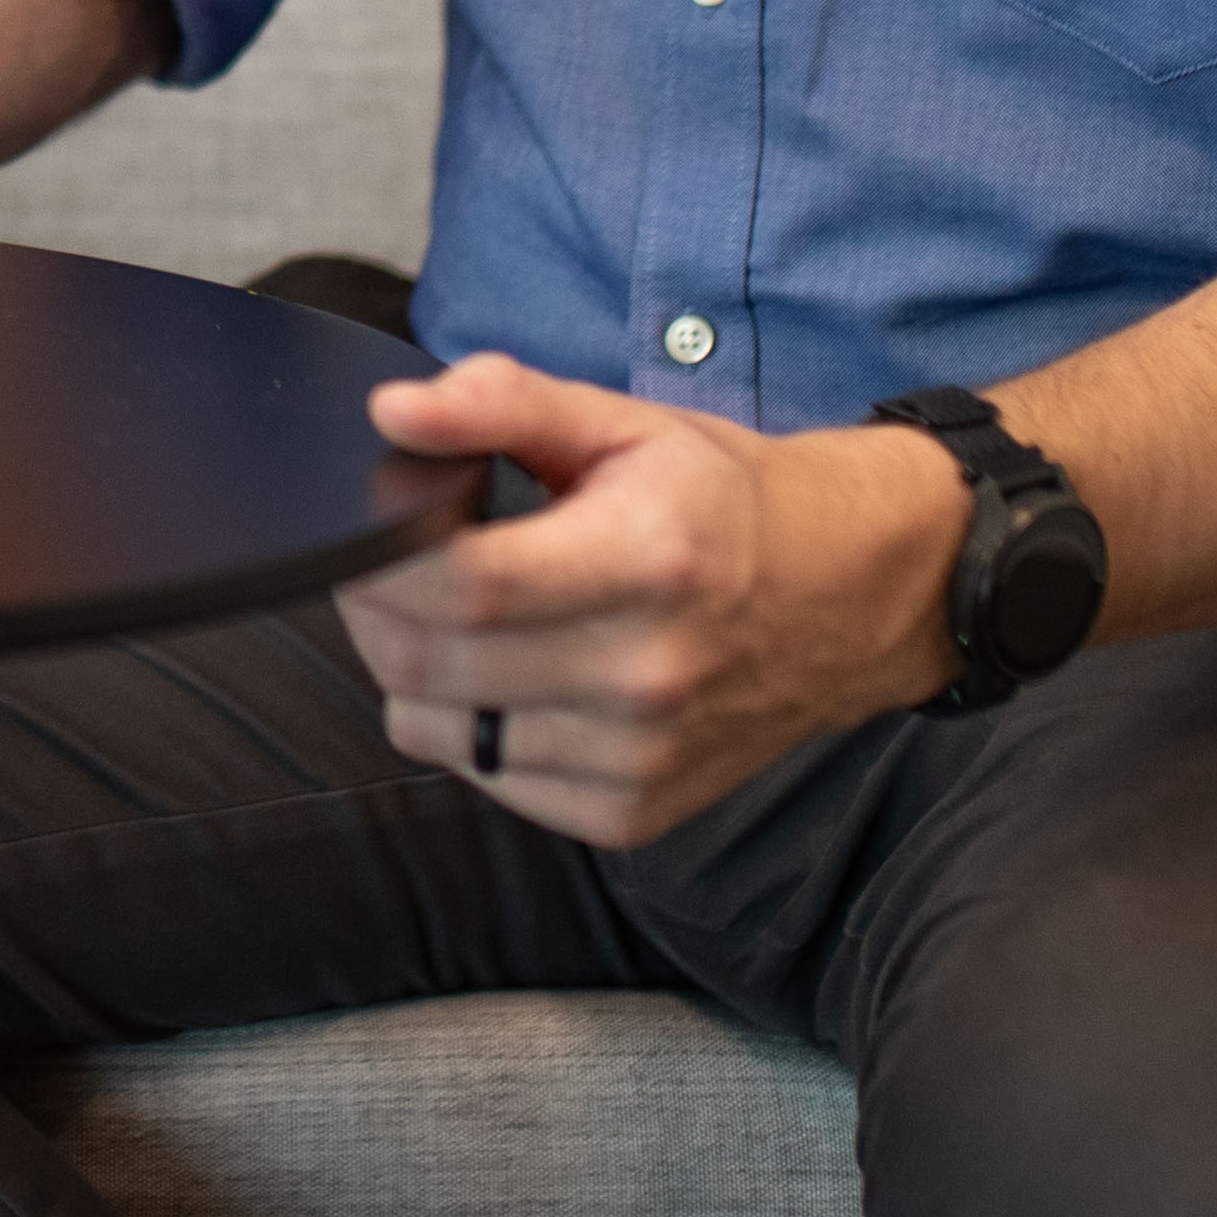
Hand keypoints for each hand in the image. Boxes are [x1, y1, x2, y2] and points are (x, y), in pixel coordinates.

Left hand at [331, 358, 975, 845]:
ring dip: (411, 668)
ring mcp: (640, 757)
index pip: (465, 583)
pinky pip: (484, 776)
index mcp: (648, 560)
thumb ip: (502, 404)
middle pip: (432, 662)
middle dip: (376, 605)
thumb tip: (394, 411)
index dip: (382, 554)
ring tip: (455, 615)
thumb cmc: (725, 502)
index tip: (368, 524)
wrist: (848, 597)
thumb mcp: (624, 423)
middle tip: (392, 560)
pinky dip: (465, 725)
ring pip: (436, 729)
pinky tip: (508, 674)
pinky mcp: (632, 812)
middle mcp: (648, 673)